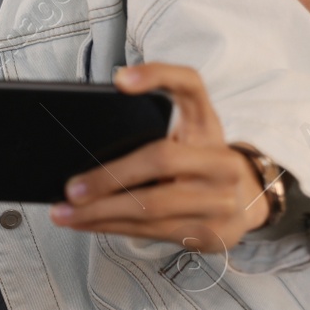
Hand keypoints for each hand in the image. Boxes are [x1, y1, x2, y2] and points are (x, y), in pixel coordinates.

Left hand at [50, 63, 269, 252]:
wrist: (246, 200)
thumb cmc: (197, 159)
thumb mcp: (186, 132)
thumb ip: (148, 124)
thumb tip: (83, 142)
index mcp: (208, 125)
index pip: (189, 86)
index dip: (158, 76)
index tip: (119, 80)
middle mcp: (222, 160)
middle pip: (160, 160)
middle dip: (108, 177)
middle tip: (71, 188)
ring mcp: (222, 200)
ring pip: (151, 207)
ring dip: (99, 213)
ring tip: (64, 213)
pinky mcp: (211, 233)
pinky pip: (151, 231)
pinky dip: (111, 226)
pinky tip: (86, 224)